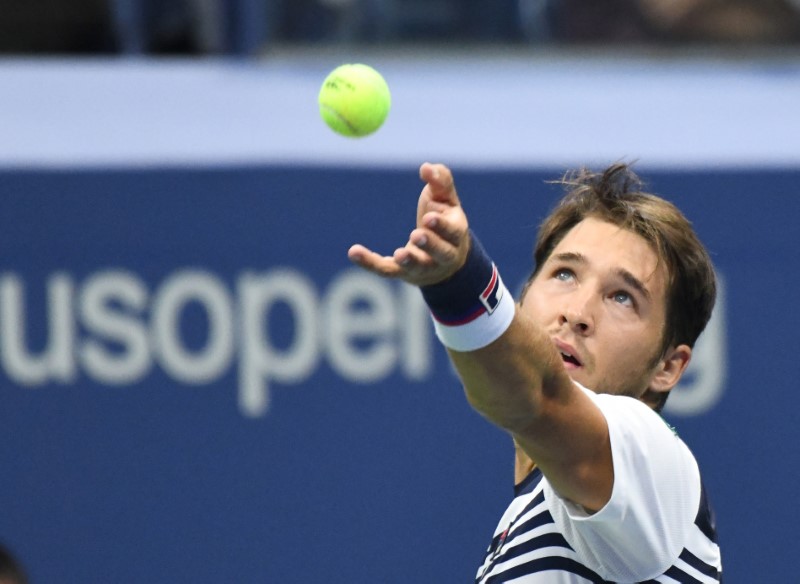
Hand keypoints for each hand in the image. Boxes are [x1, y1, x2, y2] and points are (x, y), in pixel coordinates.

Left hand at [348, 162, 469, 286]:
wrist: (444, 261)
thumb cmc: (443, 221)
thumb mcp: (446, 200)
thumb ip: (441, 181)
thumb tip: (426, 167)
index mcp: (455, 234)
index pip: (452, 231)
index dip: (441, 226)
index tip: (428, 217)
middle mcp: (444, 255)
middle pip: (441, 252)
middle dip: (430, 244)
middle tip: (417, 234)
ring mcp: (424, 267)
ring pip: (418, 267)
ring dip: (409, 261)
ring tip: (400, 254)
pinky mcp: (402, 273)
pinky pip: (386, 269)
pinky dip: (370, 262)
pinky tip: (354, 252)